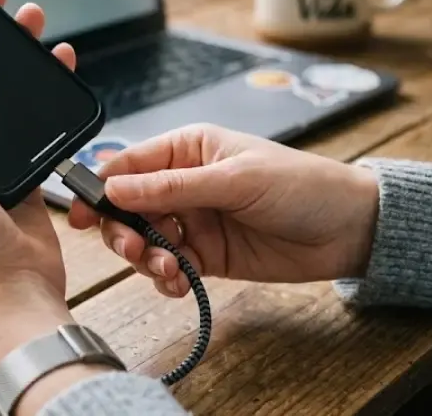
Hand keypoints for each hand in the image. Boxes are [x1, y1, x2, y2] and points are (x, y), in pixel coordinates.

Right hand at [67, 124, 380, 296]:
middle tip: (134, 249)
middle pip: (127, 208)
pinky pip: (169, 268)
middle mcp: (183, 183)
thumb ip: (171, 187)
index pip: (128, 166)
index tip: (81, 213)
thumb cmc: (301, 186)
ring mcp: (193, 221)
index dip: (100, 188)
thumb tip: (115, 188)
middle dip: (122, 231)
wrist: (350, 229)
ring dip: (146, 258)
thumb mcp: (235, 180)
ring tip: (168, 269)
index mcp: (186, 149)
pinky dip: (166, 279)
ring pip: (144, 241)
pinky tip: (180, 283)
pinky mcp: (206, 255)